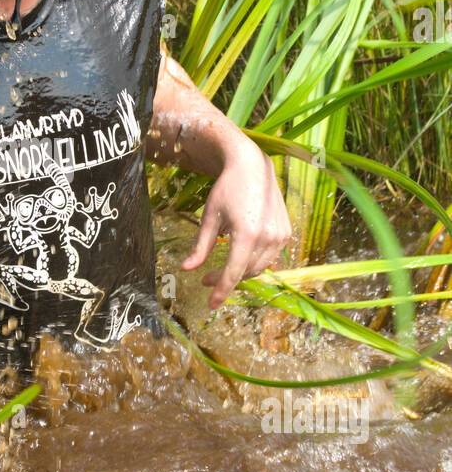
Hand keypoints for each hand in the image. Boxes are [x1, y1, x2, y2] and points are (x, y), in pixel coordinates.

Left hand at [181, 142, 290, 308]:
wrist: (252, 167)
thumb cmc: (227, 189)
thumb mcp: (208, 217)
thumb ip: (200, 246)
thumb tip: (186, 269)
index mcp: (247, 233)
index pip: (233, 272)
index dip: (221, 291)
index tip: (210, 304)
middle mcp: (268, 237)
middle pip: (245, 272)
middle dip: (225, 280)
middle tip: (206, 278)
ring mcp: (280, 236)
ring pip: (258, 268)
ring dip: (240, 272)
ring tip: (221, 268)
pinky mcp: (286, 233)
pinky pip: (269, 258)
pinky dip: (253, 262)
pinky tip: (240, 255)